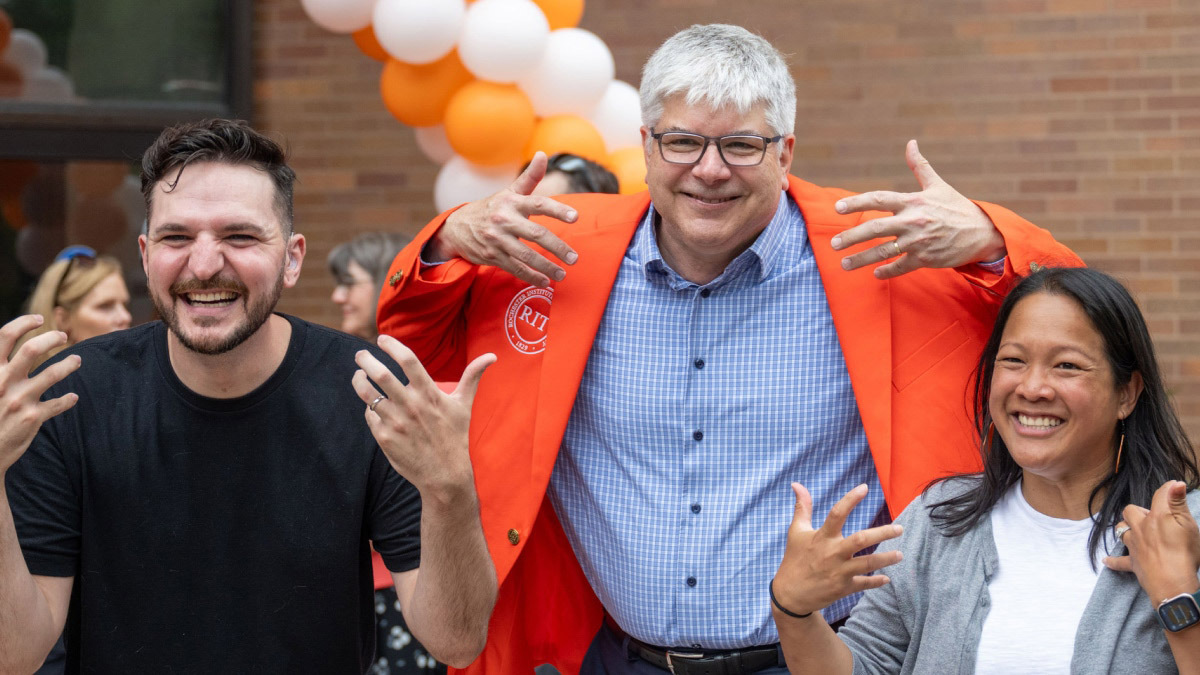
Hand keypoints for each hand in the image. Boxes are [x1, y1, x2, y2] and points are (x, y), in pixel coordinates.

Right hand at [0, 315, 79, 473]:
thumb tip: (9, 351)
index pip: (5, 336)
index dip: (23, 323)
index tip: (39, 319)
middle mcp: (3, 382)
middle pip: (31, 349)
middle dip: (51, 338)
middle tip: (63, 336)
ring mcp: (19, 400)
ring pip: (52, 373)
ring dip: (69, 364)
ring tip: (77, 360)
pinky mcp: (32, 417)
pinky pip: (58, 403)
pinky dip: (68, 400)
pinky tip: (72, 398)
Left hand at [352, 335, 495, 500]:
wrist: (444, 475)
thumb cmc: (455, 437)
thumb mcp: (464, 405)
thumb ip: (473, 377)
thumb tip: (492, 356)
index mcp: (430, 394)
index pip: (408, 360)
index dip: (392, 345)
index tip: (382, 338)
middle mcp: (411, 406)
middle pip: (381, 374)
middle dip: (366, 360)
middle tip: (361, 354)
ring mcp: (396, 423)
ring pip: (369, 394)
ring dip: (359, 381)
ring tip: (359, 375)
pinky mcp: (384, 438)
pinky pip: (370, 415)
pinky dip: (369, 407)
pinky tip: (373, 405)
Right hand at [426, 152, 579, 287]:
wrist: (456, 227)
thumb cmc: (492, 208)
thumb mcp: (509, 192)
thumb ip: (530, 177)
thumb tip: (542, 154)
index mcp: (511, 202)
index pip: (538, 204)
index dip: (557, 209)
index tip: (575, 216)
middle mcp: (504, 220)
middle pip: (536, 234)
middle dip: (557, 247)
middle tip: (574, 258)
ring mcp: (497, 240)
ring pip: (526, 256)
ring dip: (546, 267)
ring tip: (563, 274)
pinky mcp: (492, 256)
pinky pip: (515, 269)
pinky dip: (531, 277)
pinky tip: (545, 282)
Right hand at [771, 483, 903, 616]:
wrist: (790, 594)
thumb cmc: (794, 558)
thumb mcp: (796, 531)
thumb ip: (802, 507)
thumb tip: (796, 484)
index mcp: (822, 537)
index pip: (837, 513)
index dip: (850, 499)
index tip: (864, 488)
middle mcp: (832, 553)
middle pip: (860, 540)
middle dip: (882, 533)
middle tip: (900, 529)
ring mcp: (839, 572)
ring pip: (867, 563)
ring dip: (886, 558)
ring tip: (900, 554)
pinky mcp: (843, 588)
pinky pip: (864, 584)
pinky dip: (876, 582)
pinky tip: (887, 578)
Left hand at [831, 140, 1006, 278]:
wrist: (982, 233)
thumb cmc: (956, 207)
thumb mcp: (938, 185)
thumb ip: (920, 166)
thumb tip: (911, 143)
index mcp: (913, 201)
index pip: (879, 199)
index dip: (857, 202)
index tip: (837, 208)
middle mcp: (913, 221)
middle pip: (874, 229)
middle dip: (851, 237)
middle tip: (833, 243)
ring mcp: (918, 241)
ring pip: (883, 252)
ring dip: (861, 259)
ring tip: (843, 264)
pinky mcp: (925, 259)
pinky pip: (900, 267)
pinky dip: (886, 271)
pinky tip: (875, 273)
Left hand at [1104, 480, 1199, 604]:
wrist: (1172, 582)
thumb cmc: (1184, 553)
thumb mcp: (1188, 524)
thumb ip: (1178, 502)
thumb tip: (1175, 483)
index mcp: (1157, 517)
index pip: (1159, 496)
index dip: (1168, 489)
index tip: (1174, 487)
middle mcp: (1141, 529)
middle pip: (1131, 512)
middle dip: (1139, 510)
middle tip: (1151, 515)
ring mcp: (1135, 546)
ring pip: (1122, 531)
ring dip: (1125, 528)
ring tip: (1132, 529)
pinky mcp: (1133, 563)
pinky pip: (1119, 561)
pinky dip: (1112, 561)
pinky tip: (1105, 560)